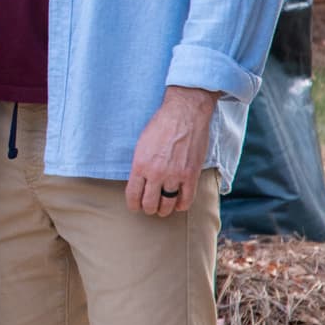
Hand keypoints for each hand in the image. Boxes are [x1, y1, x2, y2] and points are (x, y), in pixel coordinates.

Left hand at [125, 86, 216, 216]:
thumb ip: (140, 165)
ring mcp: (175, 176)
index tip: (134, 207)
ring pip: (168, 204)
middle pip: (150, 203)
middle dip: (148, 208)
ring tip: (162, 209)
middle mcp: (156, 173)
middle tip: (149, 208)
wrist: (184, 114)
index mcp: (140, 165)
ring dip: (163, 210)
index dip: (133, 204)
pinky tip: (177, 204)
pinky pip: (187, 200)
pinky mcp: (192, 175)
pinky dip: (181, 205)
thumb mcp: (141, 144)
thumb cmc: (160, 126)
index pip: (133, 195)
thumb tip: (139, 181)